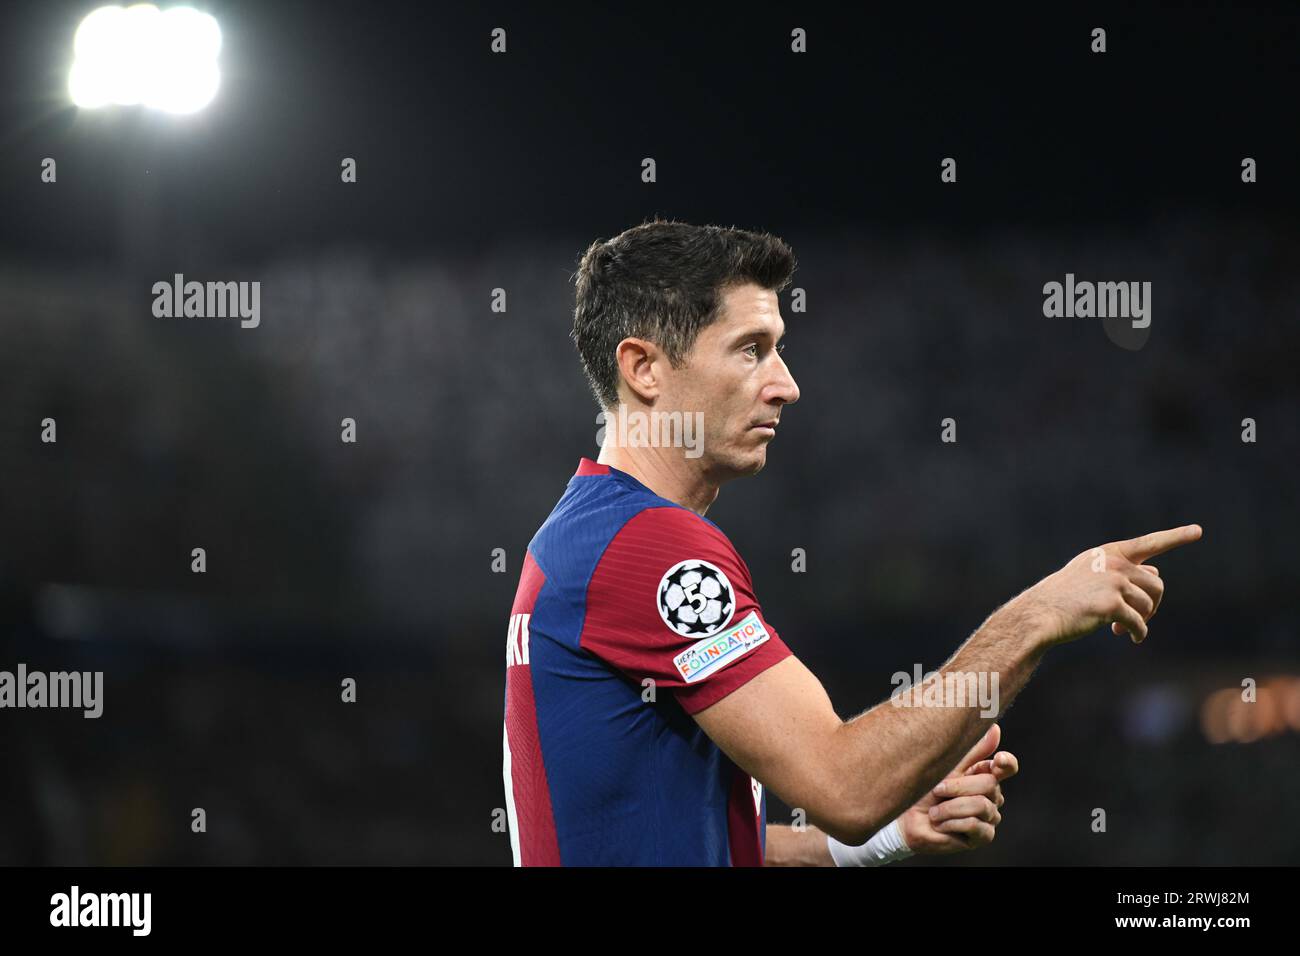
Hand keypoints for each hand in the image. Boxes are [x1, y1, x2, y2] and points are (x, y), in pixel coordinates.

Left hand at [898, 723, 1017, 853]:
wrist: (908, 819)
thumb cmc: (925, 790)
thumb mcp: (947, 766)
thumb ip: (972, 751)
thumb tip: (995, 728)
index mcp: (985, 774)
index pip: (1007, 766)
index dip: (1006, 763)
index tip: (998, 759)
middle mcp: (992, 795)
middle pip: (990, 785)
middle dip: (959, 787)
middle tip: (937, 790)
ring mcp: (990, 817)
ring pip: (981, 806)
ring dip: (951, 807)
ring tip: (934, 812)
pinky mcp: (983, 836)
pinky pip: (975, 825)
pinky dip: (952, 823)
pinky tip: (941, 824)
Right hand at [1017, 524, 1201, 645]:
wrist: (1040, 614)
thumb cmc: (1065, 596)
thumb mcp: (1091, 574)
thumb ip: (1123, 571)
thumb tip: (1156, 575)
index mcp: (1108, 553)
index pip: (1149, 543)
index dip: (1175, 537)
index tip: (1198, 531)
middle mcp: (1113, 563)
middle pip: (1156, 585)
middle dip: (1152, 605)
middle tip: (1140, 619)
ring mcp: (1113, 582)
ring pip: (1149, 604)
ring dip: (1143, 620)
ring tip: (1124, 629)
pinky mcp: (1111, 604)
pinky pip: (1139, 623)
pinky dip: (1138, 633)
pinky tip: (1131, 638)